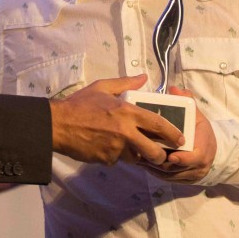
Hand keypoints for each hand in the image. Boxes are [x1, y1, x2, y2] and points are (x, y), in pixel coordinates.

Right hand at [50, 74, 185, 165]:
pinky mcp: (106, 160)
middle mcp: (125, 132)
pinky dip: (118, 155)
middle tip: (161, 153)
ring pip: (136, 157)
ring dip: (136, 154)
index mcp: (127, 112)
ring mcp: (116, 149)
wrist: (58, 125)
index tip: (180, 138)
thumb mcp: (102, 87)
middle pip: (153, 151)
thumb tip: (143, 77)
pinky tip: (108, 145)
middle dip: (161, 155)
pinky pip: (118, 160)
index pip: (158, 125)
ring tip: (129, 144)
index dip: (173, 133)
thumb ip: (125, 83)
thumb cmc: (80, 104)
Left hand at [138, 86, 216, 183]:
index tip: (171, 155)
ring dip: (154, 167)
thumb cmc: (201, 131)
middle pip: (178, 168)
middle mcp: (199, 165)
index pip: (196, 157)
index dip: (184, 158)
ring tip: (138, 156)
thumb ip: (187, 101)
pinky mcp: (182, 181)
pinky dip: (154, 172)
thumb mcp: (197, 116)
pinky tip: (143, 163)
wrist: (210, 151)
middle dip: (160, 162)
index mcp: (204, 148)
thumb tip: (174, 89)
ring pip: (170, 175)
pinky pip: (167, 179)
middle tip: (143, 152)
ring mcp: (190, 175)